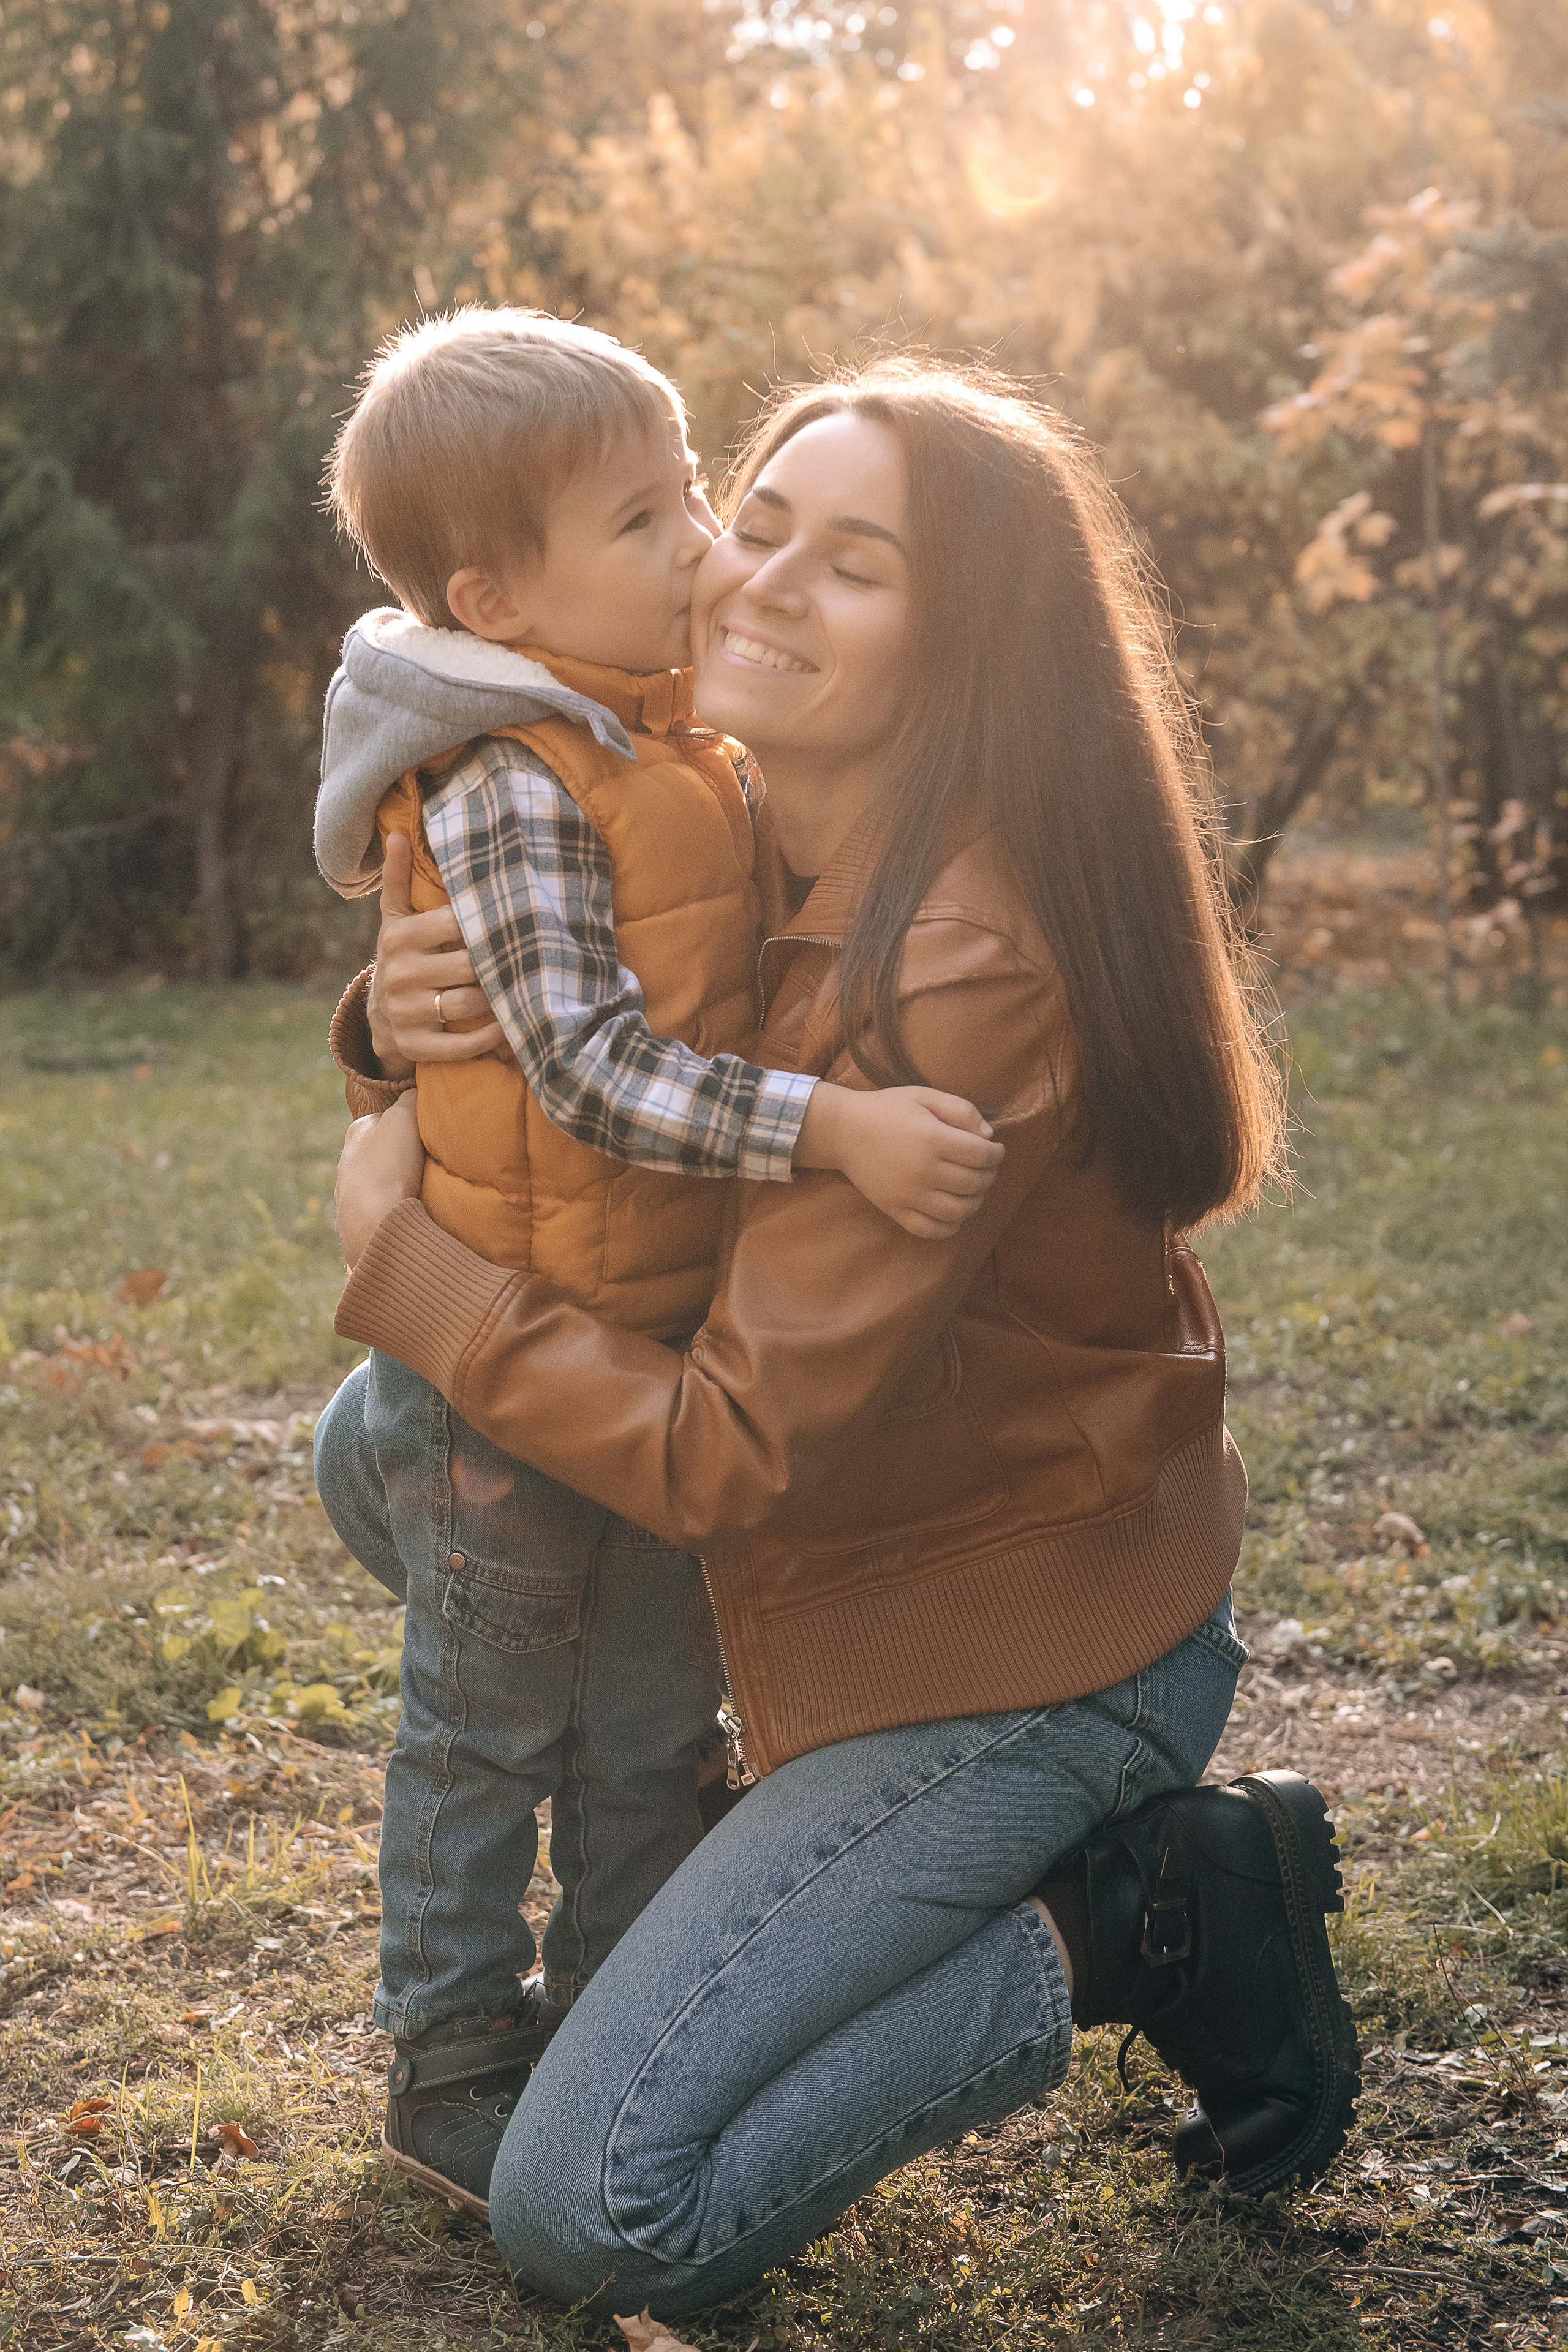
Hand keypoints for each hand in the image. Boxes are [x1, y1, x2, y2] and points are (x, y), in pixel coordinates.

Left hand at [335, 1092, 426, 1267]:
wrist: (374, 1224)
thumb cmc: (389, 1167)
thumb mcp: (405, 1117)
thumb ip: (412, 1097)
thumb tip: (417, 1089)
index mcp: (356, 1132)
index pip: (388, 1118)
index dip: (411, 1123)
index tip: (429, 1134)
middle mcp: (346, 1161)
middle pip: (384, 1150)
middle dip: (403, 1155)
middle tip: (429, 1163)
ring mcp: (348, 1195)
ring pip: (380, 1181)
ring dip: (397, 1184)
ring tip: (421, 1190)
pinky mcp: (355, 1223)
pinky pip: (379, 1209)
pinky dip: (392, 1208)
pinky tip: (407, 1211)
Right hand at [372, 831, 504, 1067]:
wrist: (378, 1014)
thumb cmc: (403, 955)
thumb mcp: (396, 917)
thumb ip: (399, 878)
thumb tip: (397, 833)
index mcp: (399, 937)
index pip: (455, 924)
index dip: (489, 923)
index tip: (518, 920)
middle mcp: (400, 975)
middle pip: (469, 966)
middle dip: (502, 964)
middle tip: (533, 958)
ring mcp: (406, 1013)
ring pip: (469, 1005)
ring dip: (503, 1000)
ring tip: (526, 989)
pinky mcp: (415, 1046)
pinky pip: (461, 1046)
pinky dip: (490, 1038)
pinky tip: (509, 1027)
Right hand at [794, 1083, 1004, 1239]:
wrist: (844, 1131)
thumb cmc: (887, 1109)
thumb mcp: (925, 1096)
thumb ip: (961, 1110)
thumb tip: (989, 1136)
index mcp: (932, 1139)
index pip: (983, 1156)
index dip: (997, 1154)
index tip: (995, 1150)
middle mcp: (923, 1171)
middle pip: (975, 1184)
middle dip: (989, 1175)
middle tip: (984, 1167)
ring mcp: (909, 1195)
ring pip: (959, 1211)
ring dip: (975, 1201)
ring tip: (972, 1189)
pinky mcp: (896, 1211)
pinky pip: (932, 1230)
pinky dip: (950, 1225)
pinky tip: (953, 1210)